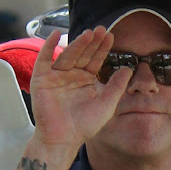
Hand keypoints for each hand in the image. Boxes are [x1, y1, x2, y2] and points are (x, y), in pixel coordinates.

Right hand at [29, 26, 132, 152]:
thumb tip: (128, 69)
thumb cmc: (84, 126)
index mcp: (86, 81)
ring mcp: (56, 76)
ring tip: (88, 34)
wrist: (63, 139)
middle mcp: (71, 76)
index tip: (110, 36)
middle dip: (91, 43)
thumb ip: (116, 87)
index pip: (95, 60)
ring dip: (77, 43)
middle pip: (82, 54)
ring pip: (67, 55)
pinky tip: (56, 35)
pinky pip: (44, 59)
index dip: (102, 48)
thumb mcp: (106, 105)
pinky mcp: (42, 79)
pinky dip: (48, 46)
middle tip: (101, 30)